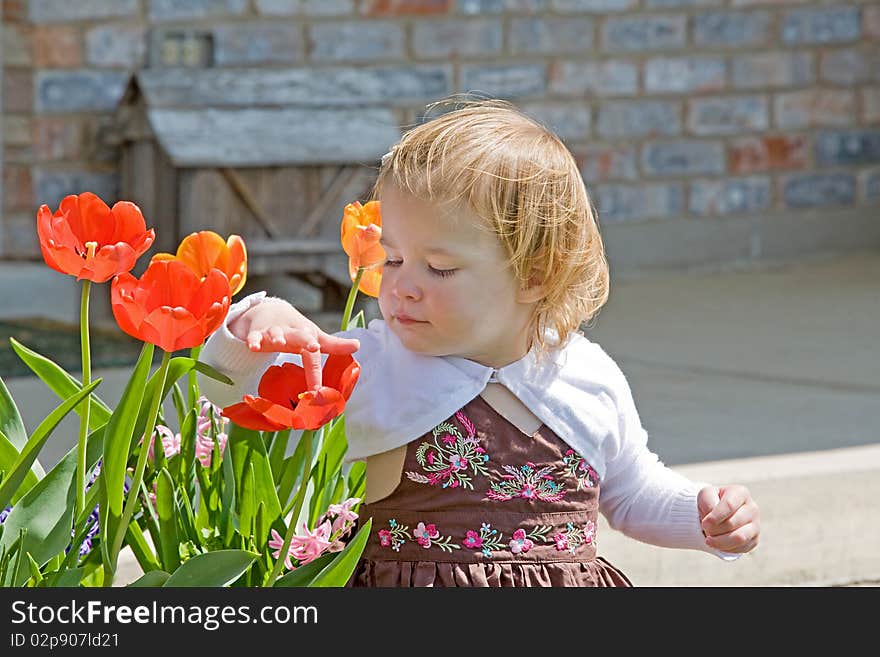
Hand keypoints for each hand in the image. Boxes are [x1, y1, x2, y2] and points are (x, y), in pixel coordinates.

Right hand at [229, 298, 359, 389]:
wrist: (270, 312)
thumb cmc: (296, 330)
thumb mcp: (314, 336)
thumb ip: (333, 345)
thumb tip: (358, 345)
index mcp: (306, 335)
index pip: (314, 355)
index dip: (316, 373)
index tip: (318, 392)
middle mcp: (292, 333)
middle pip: (299, 336)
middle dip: (305, 340)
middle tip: (314, 346)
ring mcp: (273, 332)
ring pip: (275, 333)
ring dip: (277, 336)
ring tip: (279, 341)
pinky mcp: (257, 333)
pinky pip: (254, 337)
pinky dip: (253, 340)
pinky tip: (253, 346)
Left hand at [697, 484, 759, 553]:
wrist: (716, 514)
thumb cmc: (711, 502)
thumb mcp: (705, 495)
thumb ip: (707, 503)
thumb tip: (711, 521)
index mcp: (741, 493)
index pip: (729, 505)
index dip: (715, 517)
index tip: (704, 523)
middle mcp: (752, 508)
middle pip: (732, 523)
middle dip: (714, 529)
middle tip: (705, 529)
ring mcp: (756, 525)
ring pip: (739, 538)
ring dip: (720, 541)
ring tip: (709, 540)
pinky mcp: (754, 540)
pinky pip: (741, 549)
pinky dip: (726, 549)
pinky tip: (718, 543)